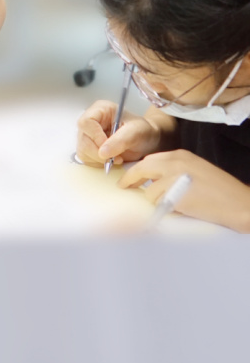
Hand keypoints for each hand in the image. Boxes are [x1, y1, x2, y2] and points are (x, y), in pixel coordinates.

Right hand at [76, 101, 162, 167]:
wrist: (146, 141)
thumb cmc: (143, 131)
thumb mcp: (136, 132)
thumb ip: (120, 140)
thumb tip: (102, 152)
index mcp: (101, 110)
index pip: (86, 122)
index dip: (95, 136)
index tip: (107, 146)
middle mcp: (91, 122)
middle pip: (83, 139)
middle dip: (99, 152)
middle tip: (116, 157)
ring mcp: (88, 136)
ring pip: (83, 151)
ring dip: (99, 159)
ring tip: (117, 158)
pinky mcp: (88, 149)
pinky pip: (86, 159)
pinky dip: (99, 163)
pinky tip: (111, 160)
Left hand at [119, 149, 249, 230]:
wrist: (238, 202)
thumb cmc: (219, 191)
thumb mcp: (195, 170)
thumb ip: (174, 170)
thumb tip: (151, 180)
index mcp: (181, 155)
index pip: (150, 159)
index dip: (138, 170)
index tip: (129, 178)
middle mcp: (176, 161)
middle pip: (143, 168)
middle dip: (132, 179)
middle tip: (125, 187)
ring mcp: (174, 176)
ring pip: (149, 190)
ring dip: (156, 200)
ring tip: (174, 203)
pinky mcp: (175, 192)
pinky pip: (158, 202)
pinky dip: (163, 207)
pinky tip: (179, 207)